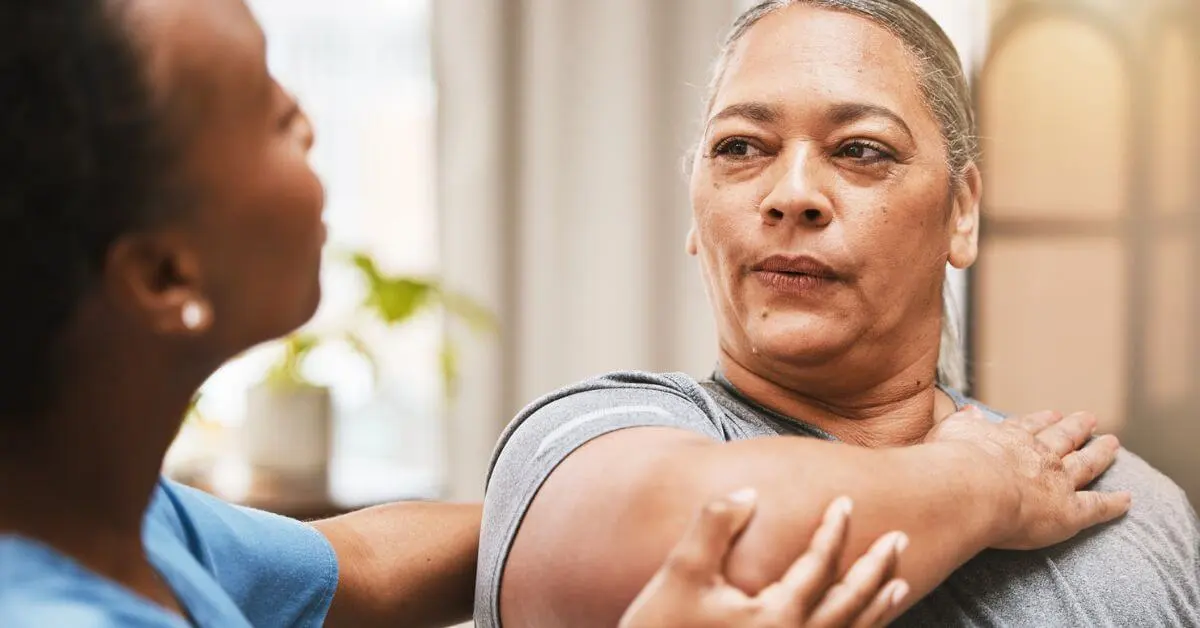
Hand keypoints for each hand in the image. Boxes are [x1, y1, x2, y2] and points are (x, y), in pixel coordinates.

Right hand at [619, 490, 909, 627]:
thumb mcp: (681, 575)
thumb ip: (714, 527)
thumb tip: (748, 491)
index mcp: (776, 616)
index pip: (819, 563)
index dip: (834, 529)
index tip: (845, 502)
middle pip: (852, 600)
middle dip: (877, 567)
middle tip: (899, 538)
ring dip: (879, 605)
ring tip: (899, 582)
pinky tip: (862, 626)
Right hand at [925, 406, 1130, 549]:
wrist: (970, 488)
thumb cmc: (952, 463)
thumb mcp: (949, 432)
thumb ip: (962, 423)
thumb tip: (969, 411)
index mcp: (1010, 438)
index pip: (1029, 427)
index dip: (1042, 421)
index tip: (1053, 414)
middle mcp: (1038, 455)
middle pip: (1063, 438)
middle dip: (1076, 428)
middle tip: (1089, 419)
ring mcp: (1058, 481)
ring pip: (1085, 465)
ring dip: (1100, 454)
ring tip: (1112, 444)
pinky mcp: (1070, 511)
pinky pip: (1097, 506)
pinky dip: (1113, 504)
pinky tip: (1127, 500)